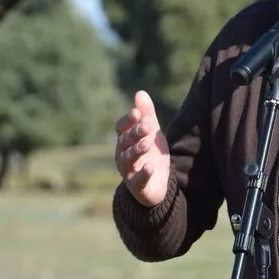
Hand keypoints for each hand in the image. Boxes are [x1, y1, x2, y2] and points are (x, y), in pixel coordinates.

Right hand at [115, 90, 171, 206]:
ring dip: (137, 150)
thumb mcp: (151, 133)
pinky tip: (151, 166)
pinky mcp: (138, 186)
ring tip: (147, 143)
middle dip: (135, 133)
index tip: (137, 113)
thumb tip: (140, 92)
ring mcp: (129, 171)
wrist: (157, 182)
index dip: (128, 120)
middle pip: (125, 142)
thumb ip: (146, 114)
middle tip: (148, 126)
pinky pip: (138, 180)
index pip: (121, 128)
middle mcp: (123, 154)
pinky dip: (143, 173)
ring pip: (128, 160)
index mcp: (125, 140)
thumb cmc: (150, 153)